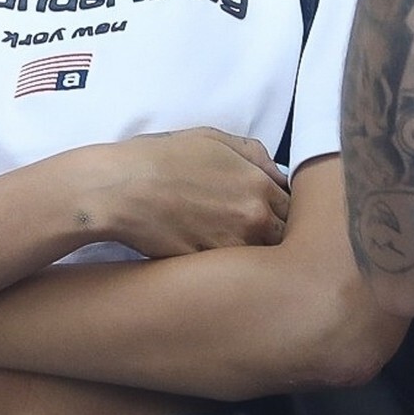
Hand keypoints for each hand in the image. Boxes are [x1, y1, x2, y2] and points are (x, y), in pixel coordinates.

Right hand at [82, 129, 290, 255]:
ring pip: (259, 262)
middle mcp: (254, 219)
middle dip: (272, 238)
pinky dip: (225, 272)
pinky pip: (229, 275)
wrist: (119, 189)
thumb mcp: (211, 139)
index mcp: (259, 186)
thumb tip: (276, 171)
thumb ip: (253, 154)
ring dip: (250, 257)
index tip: (267, 214)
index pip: (293, 210)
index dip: (281, 213)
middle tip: (248, 233)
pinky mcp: (208, 270)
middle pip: (283, 240)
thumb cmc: (161, 158)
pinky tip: (210, 260)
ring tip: (228, 248)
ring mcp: (232, 248)